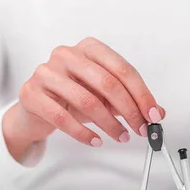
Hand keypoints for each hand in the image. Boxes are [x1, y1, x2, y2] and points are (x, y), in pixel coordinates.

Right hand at [3, 37, 164, 159]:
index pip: (123, 69)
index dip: (142, 94)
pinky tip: (96, 141)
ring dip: (110, 124)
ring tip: (121, 137)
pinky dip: (83, 133)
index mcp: (88, 48)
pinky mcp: (32, 93)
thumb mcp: (103, 98)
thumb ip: (129, 101)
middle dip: (129, 111)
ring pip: (87, 101)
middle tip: (141, 129)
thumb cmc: (70, 99)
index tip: (154, 115)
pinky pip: (62, 117)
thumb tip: (158, 113)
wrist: (35, 111)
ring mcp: (46, 72)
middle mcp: (67, 54)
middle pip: (107, 83)